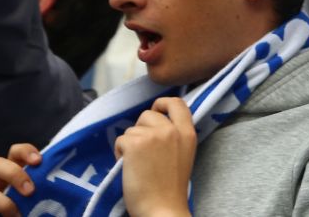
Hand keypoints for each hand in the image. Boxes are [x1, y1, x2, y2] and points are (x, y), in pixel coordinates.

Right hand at [0, 143, 41, 216]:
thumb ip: (48, 197)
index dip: (24, 151)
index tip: (39, 161)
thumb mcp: (42, 207)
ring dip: (2, 203)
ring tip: (17, 216)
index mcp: (14, 179)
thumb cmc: (34, 216)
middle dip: (13, 174)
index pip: (14, 154)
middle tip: (30, 191)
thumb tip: (68, 191)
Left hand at [116, 98, 195, 216]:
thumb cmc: (170, 188)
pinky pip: (120, 140)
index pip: (177, 103)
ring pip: (131, 129)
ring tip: (137, 164)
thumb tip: (157, 124)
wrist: (162, 209)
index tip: (156, 112)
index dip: (163, 104)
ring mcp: (153, 136)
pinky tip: (129, 168)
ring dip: (130, 144)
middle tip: (143, 151)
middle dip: (141, 129)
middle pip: (148, 114)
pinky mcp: (135, 144)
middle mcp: (171, 130)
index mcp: (188, 133)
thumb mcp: (183, 155)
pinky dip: (120, 154)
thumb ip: (175, 136)